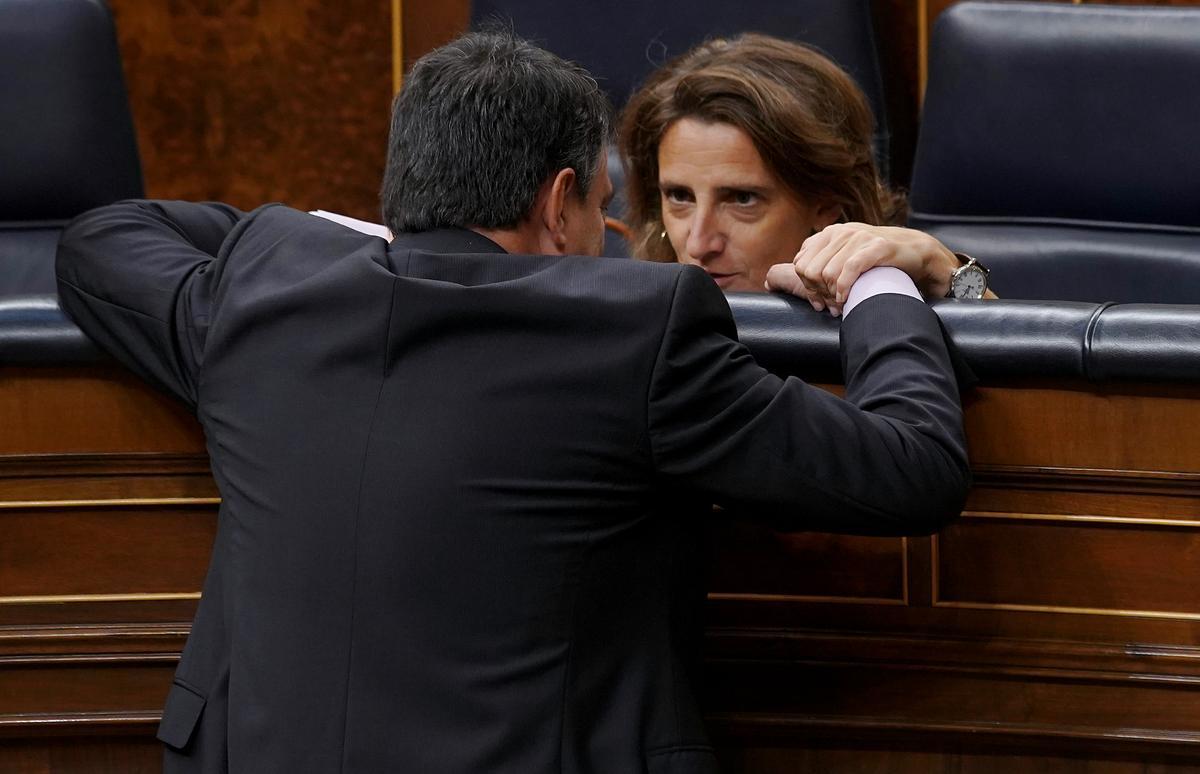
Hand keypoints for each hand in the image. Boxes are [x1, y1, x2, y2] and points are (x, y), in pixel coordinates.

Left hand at [768, 223, 959, 314]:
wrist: (917, 252)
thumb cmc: (879, 259)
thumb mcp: (846, 255)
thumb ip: (823, 259)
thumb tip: (797, 272)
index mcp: (830, 234)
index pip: (800, 264)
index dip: (806, 287)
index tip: (819, 301)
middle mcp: (842, 233)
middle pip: (810, 270)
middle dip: (818, 293)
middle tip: (831, 305)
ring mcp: (859, 238)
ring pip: (827, 272)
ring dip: (831, 295)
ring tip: (840, 304)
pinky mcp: (877, 247)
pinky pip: (849, 269)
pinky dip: (844, 288)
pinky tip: (846, 299)